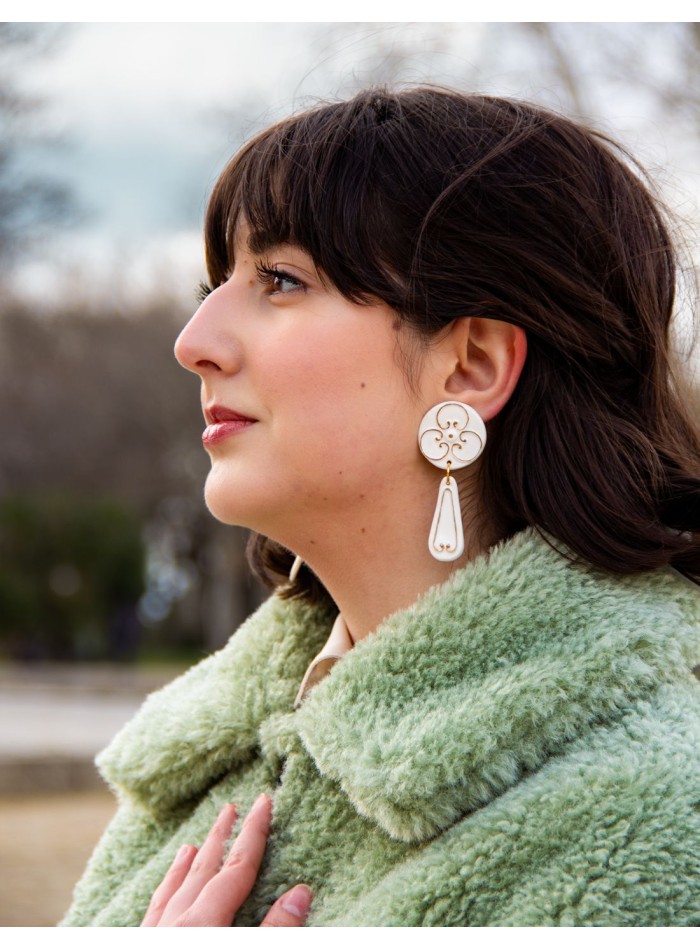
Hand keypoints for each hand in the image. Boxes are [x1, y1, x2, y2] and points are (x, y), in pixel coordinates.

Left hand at [141, 794, 311, 926]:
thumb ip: (275, 930)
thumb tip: (301, 892)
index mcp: (206, 922)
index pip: (237, 867)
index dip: (254, 832)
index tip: (264, 801)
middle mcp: (176, 922)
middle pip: (203, 869)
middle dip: (221, 837)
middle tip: (231, 807)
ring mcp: (153, 935)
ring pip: (173, 890)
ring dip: (188, 864)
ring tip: (193, 844)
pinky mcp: (138, 945)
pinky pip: (152, 911)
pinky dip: (164, 892)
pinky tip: (164, 887)